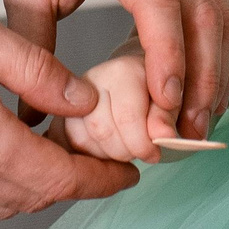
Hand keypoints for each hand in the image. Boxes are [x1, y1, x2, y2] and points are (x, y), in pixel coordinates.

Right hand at [0, 0, 136, 215]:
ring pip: (4, 205)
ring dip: (37, 186)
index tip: (129, 173)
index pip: (60, 179)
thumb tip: (84, 102)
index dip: (101, 179)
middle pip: (36, 198)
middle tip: (101, 156)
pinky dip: (0, 186)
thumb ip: (36, 72)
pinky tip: (7, 152)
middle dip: (75, 182)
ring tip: (58, 152)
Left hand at [2, 0, 228, 139]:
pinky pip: (222, 10)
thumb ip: (30, 49)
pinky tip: (207, 92)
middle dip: (201, 78)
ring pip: (221, 14)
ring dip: (217, 71)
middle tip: (186, 133)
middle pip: (202, 12)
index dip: (167, 55)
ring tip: (199, 124)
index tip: (164, 103)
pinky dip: (221, 54)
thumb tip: (29, 114)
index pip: (157, 1)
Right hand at [47, 50, 167, 164]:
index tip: (154, 154)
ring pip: (82, 142)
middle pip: (103, 131)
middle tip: (138, 152)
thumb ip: (165, 117)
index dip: (143, 144)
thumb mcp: (170, 103)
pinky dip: (88, 158)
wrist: (135, 85)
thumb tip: (163, 135)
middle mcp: (91, 80)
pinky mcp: (59, 115)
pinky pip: (68, 146)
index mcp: (122, 71)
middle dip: (125, 152)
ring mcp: (71, 97)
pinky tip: (105, 152)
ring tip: (124, 149)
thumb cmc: (154, 95)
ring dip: (106, 157)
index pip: (127, 117)